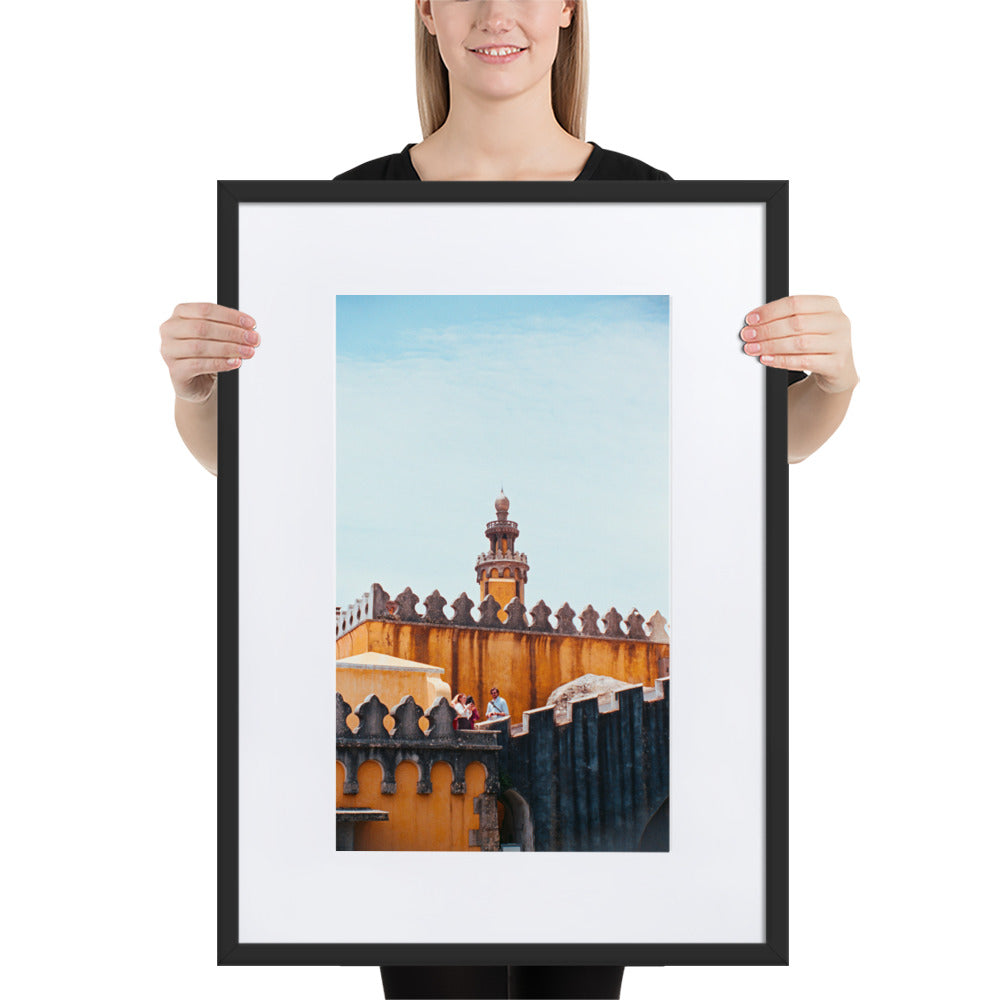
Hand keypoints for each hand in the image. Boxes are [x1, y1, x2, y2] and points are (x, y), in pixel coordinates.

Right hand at [159, 303, 259, 402]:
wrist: (197, 382)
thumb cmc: (205, 355)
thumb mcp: (216, 337)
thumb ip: (227, 329)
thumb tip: (249, 330)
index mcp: (180, 314)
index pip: (206, 310)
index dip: (230, 316)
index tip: (251, 324)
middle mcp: (170, 330)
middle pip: (203, 327)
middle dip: (232, 333)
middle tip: (252, 339)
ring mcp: (169, 350)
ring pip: (200, 347)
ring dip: (229, 349)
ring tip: (248, 352)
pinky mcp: (174, 370)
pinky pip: (198, 365)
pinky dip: (220, 363)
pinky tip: (235, 362)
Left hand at [740, 295, 857, 393]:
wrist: (838, 369)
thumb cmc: (818, 343)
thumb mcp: (808, 325)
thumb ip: (787, 318)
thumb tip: (755, 322)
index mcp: (830, 305)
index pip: (795, 303)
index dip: (770, 311)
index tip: (751, 319)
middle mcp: (838, 321)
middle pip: (796, 323)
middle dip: (767, 330)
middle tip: (748, 335)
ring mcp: (840, 343)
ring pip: (799, 343)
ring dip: (771, 346)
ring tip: (753, 348)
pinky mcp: (836, 364)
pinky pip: (804, 362)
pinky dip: (781, 360)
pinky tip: (767, 359)